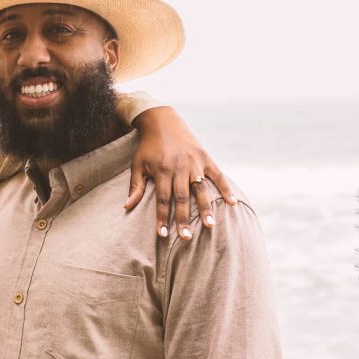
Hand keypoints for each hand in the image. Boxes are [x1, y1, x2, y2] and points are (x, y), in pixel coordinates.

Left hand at [125, 106, 235, 239]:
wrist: (162, 121)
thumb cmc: (147, 146)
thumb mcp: (137, 164)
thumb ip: (136, 186)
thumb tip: (127, 207)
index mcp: (162, 170)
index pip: (163, 199)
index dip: (162, 217)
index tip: (162, 234)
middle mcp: (180, 168)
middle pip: (182, 198)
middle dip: (184, 219)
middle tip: (186, 237)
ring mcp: (195, 163)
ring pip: (201, 189)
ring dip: (206, 208)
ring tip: (210, 225)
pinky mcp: (206, 158)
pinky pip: (218, 175)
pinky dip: (226, 188)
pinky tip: (231, 203)